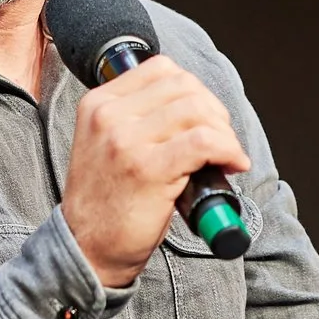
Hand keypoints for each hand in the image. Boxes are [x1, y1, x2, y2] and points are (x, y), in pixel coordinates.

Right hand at [61, 56, 249, 289]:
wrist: (87, 248)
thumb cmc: (106, 202)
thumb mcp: (107, 144)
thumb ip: (138, 117)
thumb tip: (196, 105)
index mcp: (98, 104)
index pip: (162, 69)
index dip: (195, 90)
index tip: (204, 117)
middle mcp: (109, 116)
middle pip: (184, 86)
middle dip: (214, 111)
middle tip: (220, 140)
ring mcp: (126, 141)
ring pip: (198, 110)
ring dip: (224, 132)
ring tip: (225, 156)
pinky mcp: (148, 169)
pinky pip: (205, 141)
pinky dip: (229, 150)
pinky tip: (232, 165)